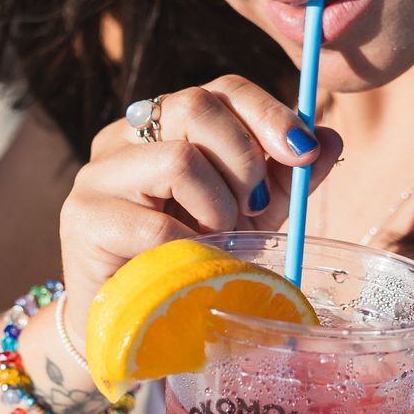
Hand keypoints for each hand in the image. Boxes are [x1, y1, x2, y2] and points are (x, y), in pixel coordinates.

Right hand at [58, 75, 342, 339]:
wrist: (131, 325)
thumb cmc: (189, 261)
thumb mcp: (249, 214)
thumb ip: (285, 178)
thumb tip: (329, 138)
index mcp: (162, 124)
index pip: (220, 89)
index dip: (268, 112)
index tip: (303, 152)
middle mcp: (123, 137)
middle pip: (195, 106)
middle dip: (245, 161)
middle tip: (256, 210)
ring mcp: (97, 175)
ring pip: (178, 160)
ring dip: (217, 208)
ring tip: (217, 240)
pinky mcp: (85, 219)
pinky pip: (157, 226)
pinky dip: (192, 250)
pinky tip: (193, 266)